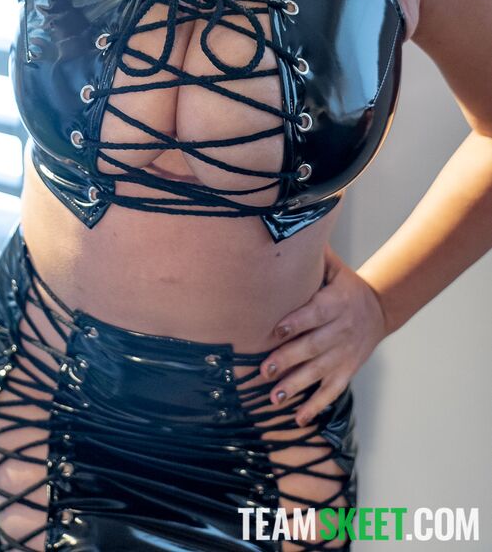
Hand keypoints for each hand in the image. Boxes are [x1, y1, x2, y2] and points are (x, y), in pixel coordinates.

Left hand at [260, 245, 388, 426]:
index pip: (314, 314)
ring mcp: (345, 354)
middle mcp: (341, 331)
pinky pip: (331, 392)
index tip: (274, 330)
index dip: (295, 322)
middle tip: (264, 369)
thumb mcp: (333, 267)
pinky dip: (315, 406)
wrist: (379, 308)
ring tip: (274, 398)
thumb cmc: (344, 285)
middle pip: (313, 347)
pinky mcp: (347, 371)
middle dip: (288, 359)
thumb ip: (311, 255)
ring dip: (296, 386)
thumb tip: (286, 226)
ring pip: (319, 373)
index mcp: (335, 303)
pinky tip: (298, 418)